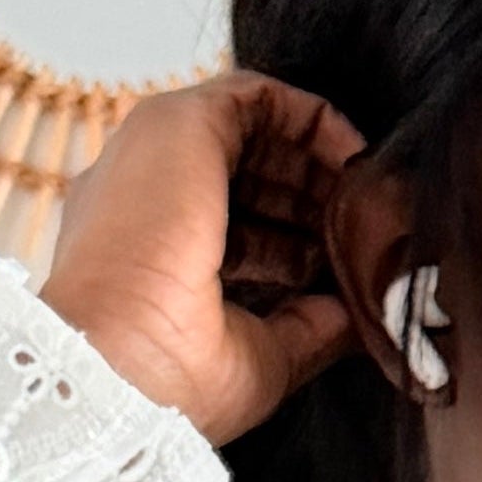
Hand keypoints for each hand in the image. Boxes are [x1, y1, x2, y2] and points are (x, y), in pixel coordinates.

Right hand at [38, 73, 367, 444]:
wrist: (115, 370)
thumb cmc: (164, 385)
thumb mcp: (257, 360)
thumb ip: (307, 328)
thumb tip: (355, 315)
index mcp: (143, 256)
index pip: (231, 231)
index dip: (293, 241)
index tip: (340, 264)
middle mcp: (141, 199)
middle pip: (242, 178)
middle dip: (309, 198)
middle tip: (364, 227)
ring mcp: (153, 158)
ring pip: (250, 134)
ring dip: (315, 161)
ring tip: (367, 197)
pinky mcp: (178, 124)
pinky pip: (256, 96)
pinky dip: (313, 120)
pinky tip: (354, 159)